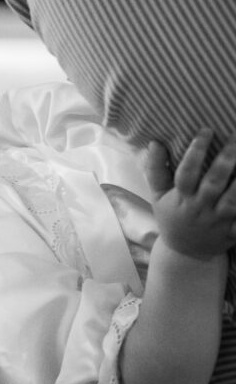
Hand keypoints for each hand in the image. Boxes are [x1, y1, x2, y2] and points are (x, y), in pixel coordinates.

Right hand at [144, 129, 235, 258]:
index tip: (206, 130)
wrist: (185, 253)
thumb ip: (156, 169)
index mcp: (181, 198)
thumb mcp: (158, 196)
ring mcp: (219, 220)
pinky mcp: (233, 231)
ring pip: (234, 199)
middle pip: (214, 182)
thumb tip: (154, 142)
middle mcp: (200, 207)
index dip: (196, 151)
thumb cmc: (172, 218)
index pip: (186, 172)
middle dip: (226, 159)